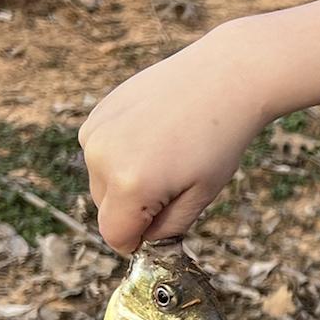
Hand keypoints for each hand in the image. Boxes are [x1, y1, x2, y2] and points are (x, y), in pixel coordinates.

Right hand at [78, 21, 269, 254]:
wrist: (224, 77)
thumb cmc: (220, 139)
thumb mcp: (202, 194)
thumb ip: (168, 227)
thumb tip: (144, 240)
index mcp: (130, 184)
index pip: (115, 236)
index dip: (137, 241)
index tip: (159, 229)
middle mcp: (102, 158)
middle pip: (106, 209)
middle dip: (135, 209)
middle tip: (176, 182)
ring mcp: (95, 132)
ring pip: (101, 180)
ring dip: (126, 180)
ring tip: (167, 153)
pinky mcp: (96, 114)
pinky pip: (101, 152)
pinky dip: (121, 153)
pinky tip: (154, 134)